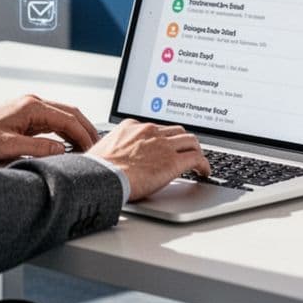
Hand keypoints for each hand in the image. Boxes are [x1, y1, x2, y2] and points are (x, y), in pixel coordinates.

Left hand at [0, 94, 98, 160]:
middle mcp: (34, 104)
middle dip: (86, 129)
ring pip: (63, 116)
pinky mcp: (27, 117)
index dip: (83, 134)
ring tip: (87, 148)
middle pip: (70, 113)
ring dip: (76, 130)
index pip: (68, 118)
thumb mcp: (9, 146)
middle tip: (97, 147)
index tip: (93, 148)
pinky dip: (65, 132)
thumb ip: (38, 148)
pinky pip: (53, 122)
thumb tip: (62, 150)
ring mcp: (31, 109)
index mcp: (32, 107)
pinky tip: (69, 144)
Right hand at [86, 119, 210, 200]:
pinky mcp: (173, 161)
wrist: (101, 176)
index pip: (156, 128)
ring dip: (196, 150)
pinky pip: (196, 158)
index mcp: (132, 126)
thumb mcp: (104, 149)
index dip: (165, 138)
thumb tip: (112, 158)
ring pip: (190, 140)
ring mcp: (163, 145)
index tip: (167, 145)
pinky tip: (204, 172)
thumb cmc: (97, 168)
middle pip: (176, 130)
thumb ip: (115, 148)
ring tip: (198, 161)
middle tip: (186, 150)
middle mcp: (150, 131)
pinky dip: (204, 164)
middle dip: (183, 140)